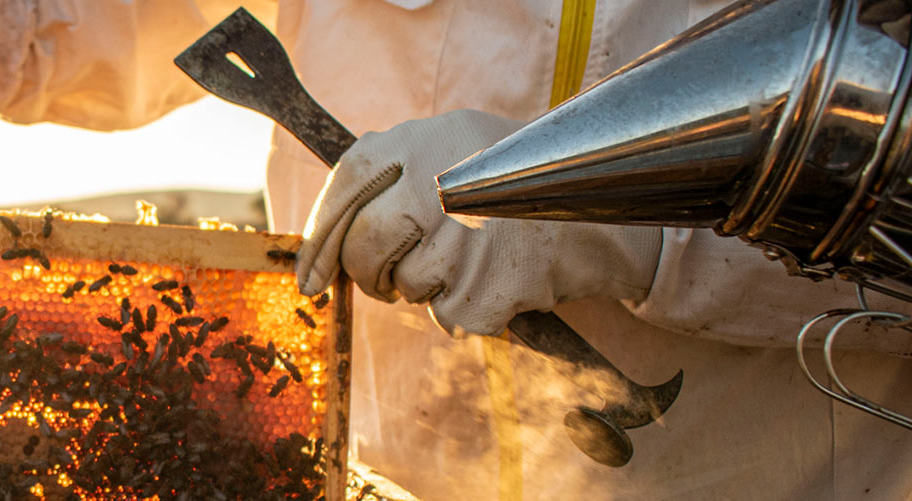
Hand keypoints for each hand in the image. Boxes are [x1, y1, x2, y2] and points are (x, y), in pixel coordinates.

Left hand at [295, 109, 662, 335]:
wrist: (601, 213)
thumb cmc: (513, 185)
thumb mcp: (452, 149)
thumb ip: (391, 175)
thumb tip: (324, 240)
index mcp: (421, 141)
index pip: (344, 187)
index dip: (319, 240)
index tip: (311, 279)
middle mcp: (438, 183)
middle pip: (365, 245)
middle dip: (369, 274)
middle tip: (387, 280)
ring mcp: (465, 237)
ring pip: (407, 286)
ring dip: (427, 289)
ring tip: (467, 263)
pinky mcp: (489, 285)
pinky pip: (447, 316)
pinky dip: (464, 311)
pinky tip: (493, 282)